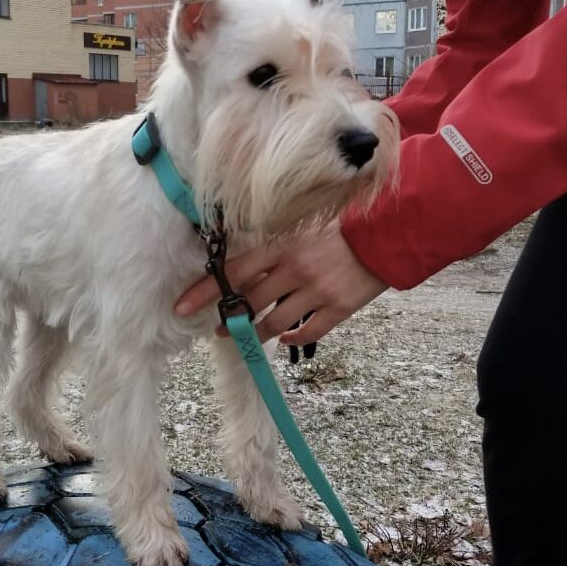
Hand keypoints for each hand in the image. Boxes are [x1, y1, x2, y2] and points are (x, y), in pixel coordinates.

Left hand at [174, 223, 388, 346]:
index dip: (205, 291)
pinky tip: (285, 337)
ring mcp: (316, 292)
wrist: (385, 234)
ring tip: (243, 337)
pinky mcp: (338, 309)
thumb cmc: (339, 228)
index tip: (181, 306)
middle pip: (250, 302)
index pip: (233, 272)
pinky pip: (308, 332)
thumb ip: (274, 249)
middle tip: (215, 328)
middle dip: (228, 319)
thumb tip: (243, 268)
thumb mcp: (301, 229)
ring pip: (274, 323)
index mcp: (282, 246)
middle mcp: (295, 270)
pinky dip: (292, 337)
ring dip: (254, 333)